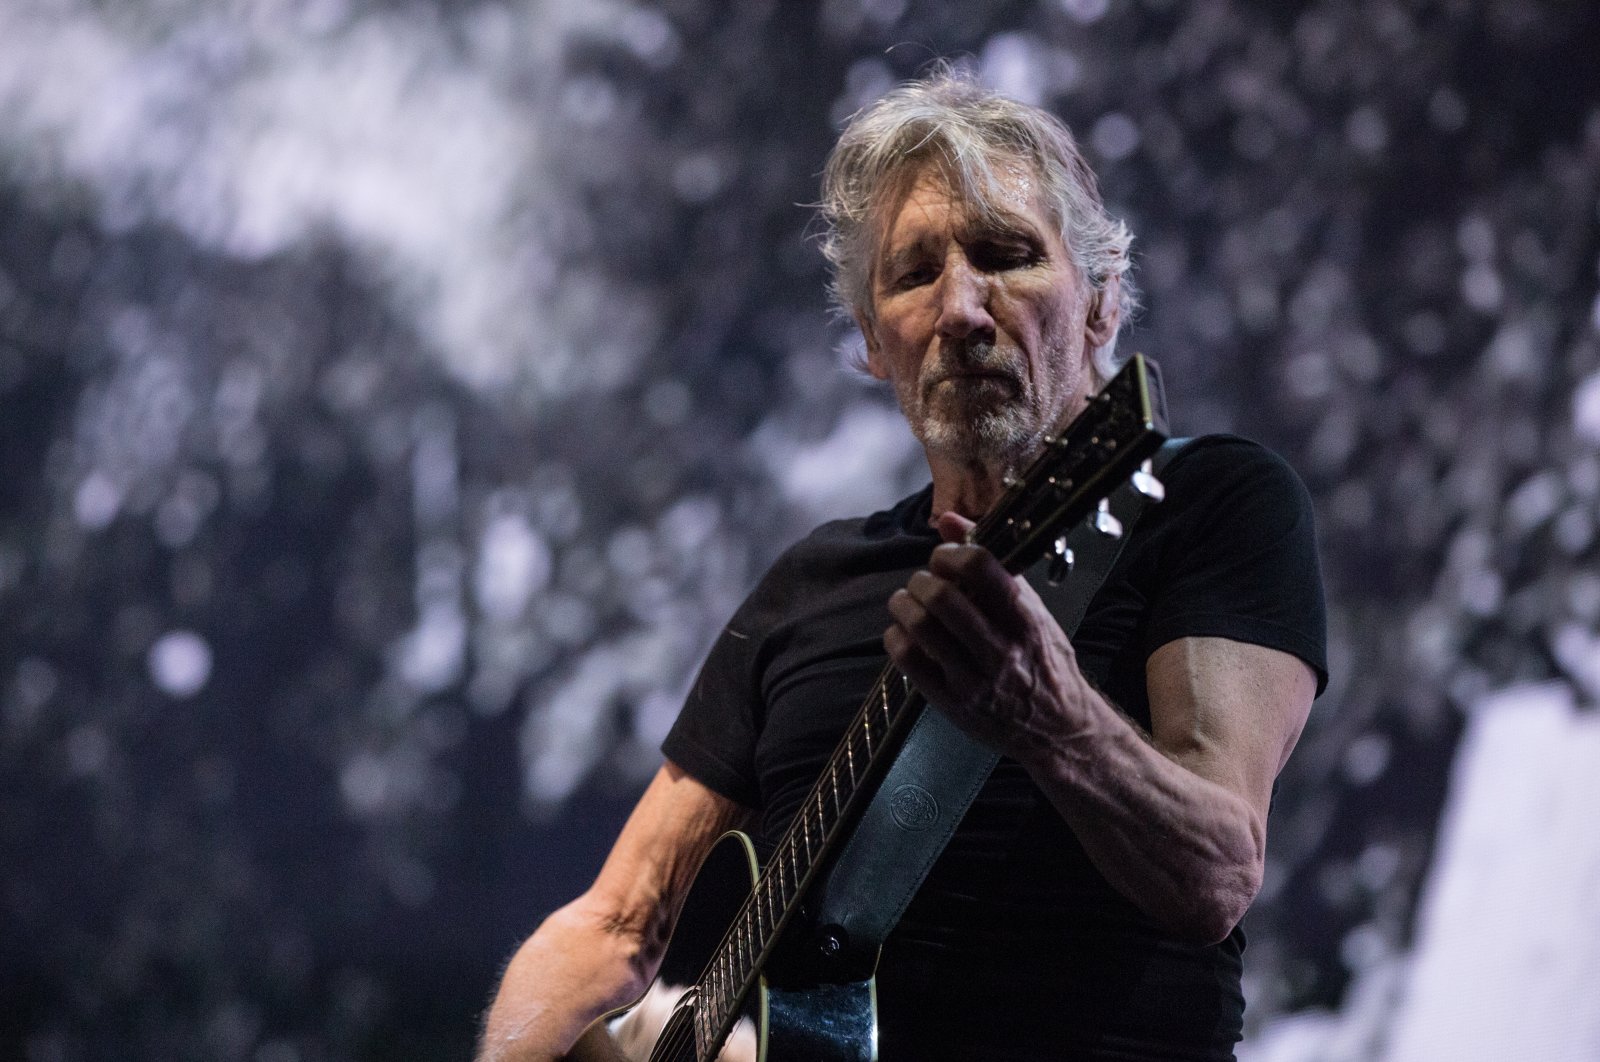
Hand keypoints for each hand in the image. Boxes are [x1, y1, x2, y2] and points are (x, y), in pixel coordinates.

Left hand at [883, 511, 1099, 765]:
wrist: (1058, 728)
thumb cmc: (1043, 661)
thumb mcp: (1032, 610)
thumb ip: (992, 566)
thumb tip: (950, 522)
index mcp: (1025, 620)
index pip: (981, 567)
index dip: (950, 553)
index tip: (944, 558)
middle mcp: (1001, 650)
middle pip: (942, 596)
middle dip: (922, 579)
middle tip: (924, 582)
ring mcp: (974, 679)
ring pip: (920, 626)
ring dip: (903, 604)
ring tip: (908, 603)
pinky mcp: (951, 703)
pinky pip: (908, 659)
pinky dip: (896, 636)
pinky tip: (905, 632)